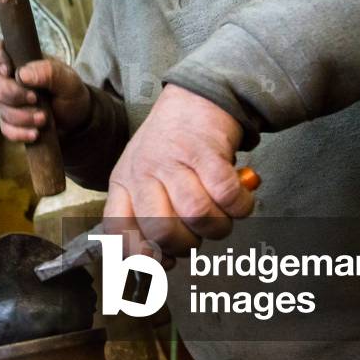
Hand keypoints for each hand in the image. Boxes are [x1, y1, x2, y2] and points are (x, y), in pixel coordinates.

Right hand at [0, 40, 90, 142]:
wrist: (76, 117)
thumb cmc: (69, 91)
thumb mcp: (68, 79)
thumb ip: (49, 72)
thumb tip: (22, 74)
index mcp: (20, 61)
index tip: (8, 71)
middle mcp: (9, 80)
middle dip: (15, 95)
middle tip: (36, 99)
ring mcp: (7, 102)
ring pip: (0, 109)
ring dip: (22, 117)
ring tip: (44, 119)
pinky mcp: (11, 122)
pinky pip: (5, 128)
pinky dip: (19, 133)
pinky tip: (35, 134)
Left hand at [103, 84, 255, 265]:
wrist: (195, 96)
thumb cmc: (172, 145)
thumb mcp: (145, 175)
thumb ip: (148, 215)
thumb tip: (160, 262)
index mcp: (123, 182)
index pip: (118, 230)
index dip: (141, 256)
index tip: (163, 261)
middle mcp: (143, 172)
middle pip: (163, 231)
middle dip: (188, 245)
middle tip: (198, 233)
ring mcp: (173, 160)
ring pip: (197, 216)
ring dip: (218, 225)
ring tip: (221, 214)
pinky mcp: (206, 151)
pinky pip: (227, 195)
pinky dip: (240, 206)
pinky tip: (239, 199)